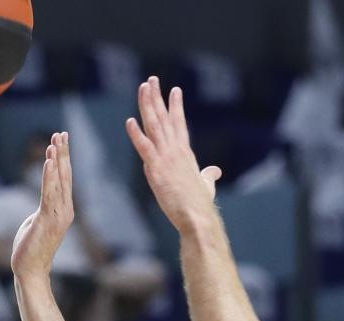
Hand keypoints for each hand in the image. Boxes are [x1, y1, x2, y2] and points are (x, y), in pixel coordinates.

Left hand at [10, 131, 74, 278]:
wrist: (30, 270)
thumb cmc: (31, 248)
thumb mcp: (37, 222)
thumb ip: (43, 208)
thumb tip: (44, 201)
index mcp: (63, 209)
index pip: (64, 178)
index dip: (63, 158)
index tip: (61, 140)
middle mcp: (65, 209)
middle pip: (65, 176)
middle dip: (63, 153)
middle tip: (61, 133)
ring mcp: (59, 215)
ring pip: (59, 182)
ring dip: (57, 160)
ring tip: (55, 142)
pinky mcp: (48, 220)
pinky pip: (49, 193)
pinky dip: (49, 176)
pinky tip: (49, 161)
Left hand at [126, 77, 221, 233]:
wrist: (198, 217)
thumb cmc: (201, 205)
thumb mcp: (206, 185)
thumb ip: (208, 175)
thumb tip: (214, 171)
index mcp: (185, 153)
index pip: (179, 123)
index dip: (175, 106)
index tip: (174, 89)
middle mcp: (176, 151)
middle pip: (164, 118)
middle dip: (157, 97)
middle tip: (152, 79)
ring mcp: (166, 158)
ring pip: (154, 126)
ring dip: (147, 105)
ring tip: (144, 87)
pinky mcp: (156, 170)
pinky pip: (144, 148)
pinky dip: (136, 134)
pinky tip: (130, 121)